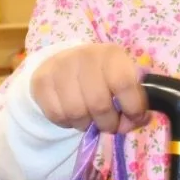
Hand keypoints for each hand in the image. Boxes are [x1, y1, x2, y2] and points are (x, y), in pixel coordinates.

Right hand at [31, 44, 148, 133]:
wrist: (66, 63)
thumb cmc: (104, 77)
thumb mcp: (124, 81)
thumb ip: (135, 102)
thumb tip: (138, 121)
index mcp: (111, 54)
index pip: (124, 83)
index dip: (132, 107)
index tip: (134, 117)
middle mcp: (84, 56)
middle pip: (99, 104)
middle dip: (108, 123)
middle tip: (110, 125)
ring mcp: (60, 67)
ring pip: (76, 112)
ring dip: (86, 125)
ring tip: (90, 120)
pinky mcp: (42, 81)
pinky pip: (56, 115)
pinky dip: (67, 123)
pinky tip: (73, 115)